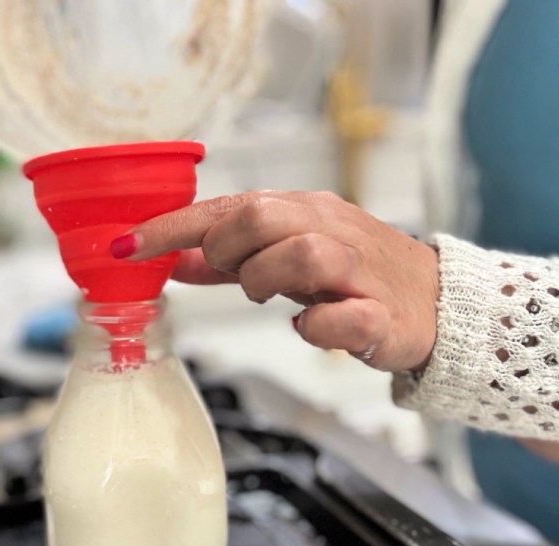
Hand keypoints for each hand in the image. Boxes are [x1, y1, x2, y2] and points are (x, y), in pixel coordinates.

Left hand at [110, 191, 439, 372]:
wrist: (433, 302)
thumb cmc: (352, 274)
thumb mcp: (282, 259)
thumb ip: (226, 261)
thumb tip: (170, 259)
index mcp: (300, 212)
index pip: (226, 207)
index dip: (171, 226)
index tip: (125, 245)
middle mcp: (328, 229)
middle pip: (262, 215)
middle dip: (226, 247)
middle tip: (228, 272)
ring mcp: (358, 271)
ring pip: (303, 252)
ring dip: (265, 279)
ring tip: (269, 298)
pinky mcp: (382, 315)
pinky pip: (346, 316)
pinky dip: (317, 325)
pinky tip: (308, 326)